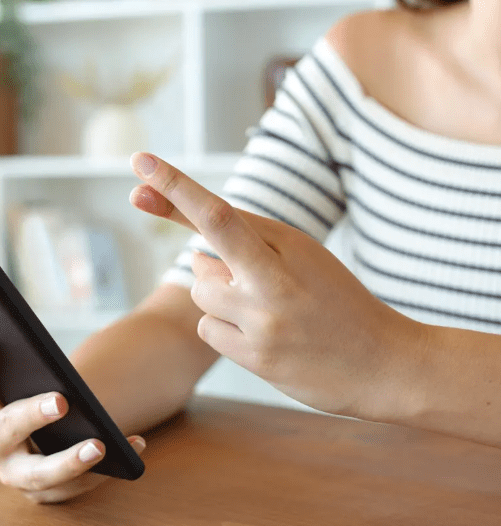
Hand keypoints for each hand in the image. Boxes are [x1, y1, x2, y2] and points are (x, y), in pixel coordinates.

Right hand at [0, 335, 146, 503]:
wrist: (58, 432)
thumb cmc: (42, 392)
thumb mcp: (35, 378)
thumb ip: (33, 365)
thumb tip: (50, 355)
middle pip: (3, 431)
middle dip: (31, 416)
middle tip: (61, 401)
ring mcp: (13, 472)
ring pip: (37, 474)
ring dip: (70, 462)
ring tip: (100, 445)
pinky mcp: (42, 493)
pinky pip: (73, 487)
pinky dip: (105, 469)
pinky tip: (134, 445)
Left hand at [128, 152, 424, 418]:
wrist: (384, 364)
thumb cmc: (336, 301)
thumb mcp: (304, 256)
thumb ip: (249, 244)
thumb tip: (194, 253)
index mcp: (288, 246)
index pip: (221, 213)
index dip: (176, 187)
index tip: (141, 162)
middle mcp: (273, 282)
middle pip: (203, 253)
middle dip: (195, 238)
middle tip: (174, 221)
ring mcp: (263, 323)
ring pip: (202, 294)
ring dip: (220, 297)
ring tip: (265, 310)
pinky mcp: (256, 359)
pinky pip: (208, 330)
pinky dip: (224, 328)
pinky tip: (262, 337)